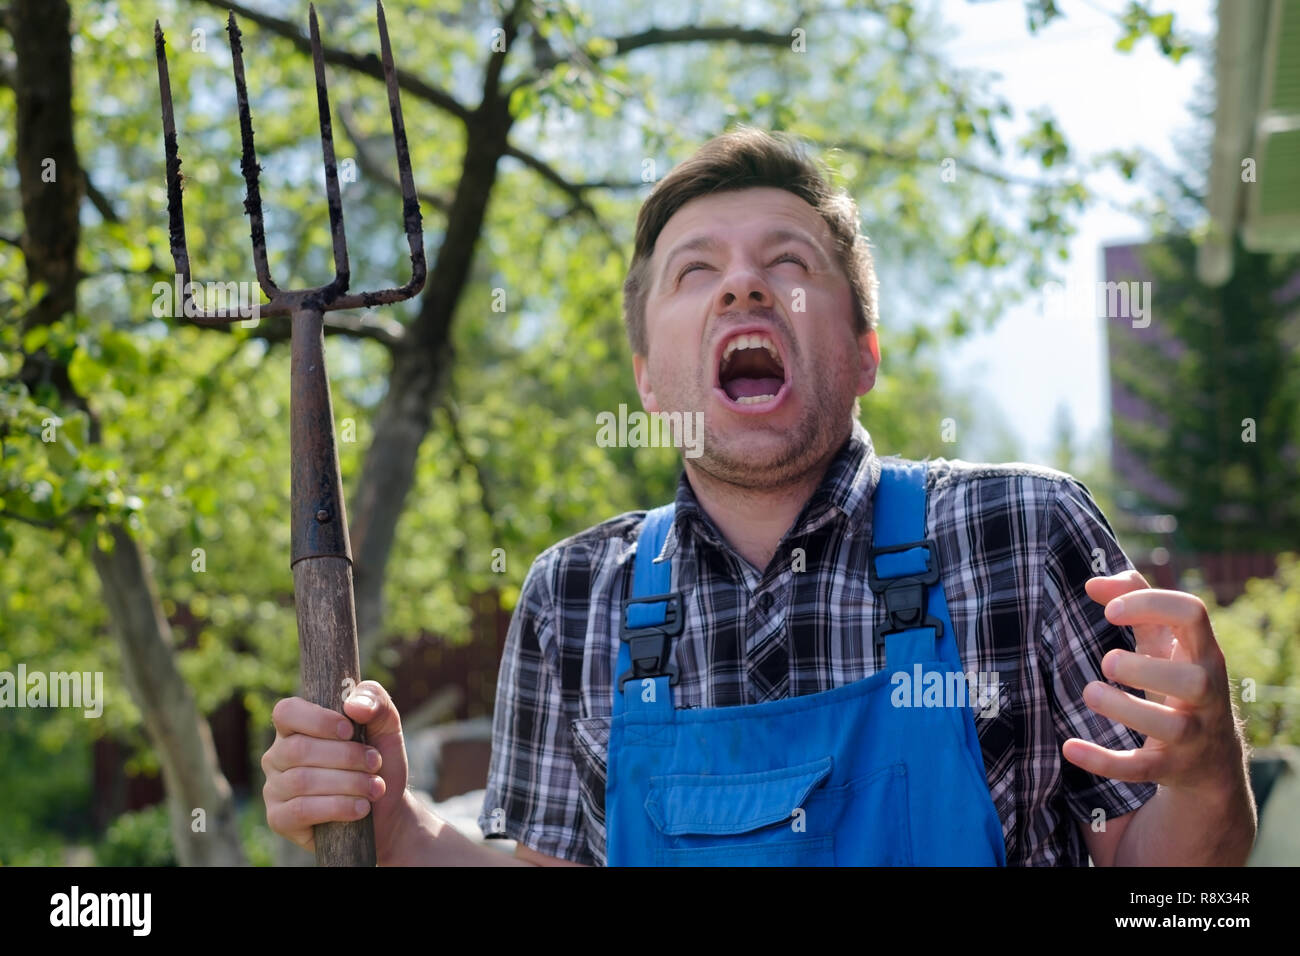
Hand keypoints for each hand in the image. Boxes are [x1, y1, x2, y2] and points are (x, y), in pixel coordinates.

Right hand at [262, 680, 410, 859]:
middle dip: (346, 756)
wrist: (386, 810)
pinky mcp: (279, 819)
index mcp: (296, 726)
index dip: (317, 720)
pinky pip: (300, 811)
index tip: (349, 730)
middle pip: (299, 749)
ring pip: (302, 781)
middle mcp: (278, 755)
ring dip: (348, 783)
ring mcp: (275, 788)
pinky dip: (337, 807)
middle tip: (375, 763)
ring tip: (376, 787)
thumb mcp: (386, 725)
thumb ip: (374, 700)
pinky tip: (361, 808)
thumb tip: (353, 706)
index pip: (287, 712)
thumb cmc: (378, 762)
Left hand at [1062, 570, 1242, 793]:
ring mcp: (1193, 733)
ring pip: (1172, 726)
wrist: (1210, 757)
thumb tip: (1092, 583)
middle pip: (1193, 680)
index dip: (1151, 604)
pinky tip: (1069, 747)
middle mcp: (1207, 692)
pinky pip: (1141, 768)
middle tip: (1107, 661)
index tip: (1109, 611)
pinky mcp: (1171, 767)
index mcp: (1202, 651)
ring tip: (1090, 693)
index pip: (1193, 614)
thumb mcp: (1164, 639)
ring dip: (1125, 709)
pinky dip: (1104, 761)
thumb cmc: (1177, 679)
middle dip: (1145, 669)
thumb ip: (1134, 599)